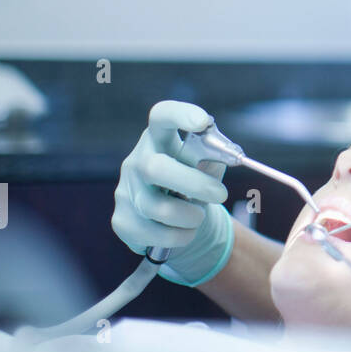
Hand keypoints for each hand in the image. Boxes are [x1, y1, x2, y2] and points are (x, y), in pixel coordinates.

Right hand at [111, 100, 233, 285]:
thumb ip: (215, 157)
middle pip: (155, 167)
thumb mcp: (207, 167)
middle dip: (192, 183)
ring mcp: (125, 191)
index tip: (203, 122)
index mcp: (158, 139)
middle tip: (220, 194)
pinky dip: (179, 236)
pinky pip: (154, 234)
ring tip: (199, 216)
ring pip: (157, 207)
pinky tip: (185, 231)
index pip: (161, 116)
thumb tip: (228, 156)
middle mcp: (136, 161)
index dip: (180, 114)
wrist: (178, 221)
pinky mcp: (122, 221)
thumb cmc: (194, 184)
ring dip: (190, 216)